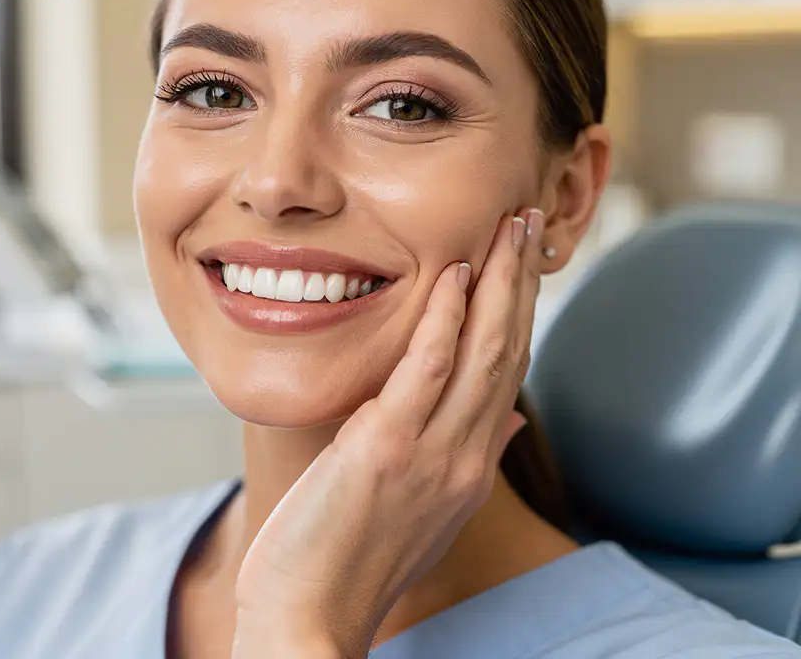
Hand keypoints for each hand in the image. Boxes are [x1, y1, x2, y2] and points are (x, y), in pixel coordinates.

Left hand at [231, 210, 544, 658]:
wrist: (312, 618)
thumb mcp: (428, 512)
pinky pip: (426, 372)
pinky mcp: (386, 449)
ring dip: (498, 284)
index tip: (523, 265)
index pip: (508, 375)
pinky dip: (445, 320)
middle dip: (521, 284)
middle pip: (507, 353)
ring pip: (481, 354)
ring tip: (508, 228)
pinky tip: (454, 275)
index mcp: (470, 468)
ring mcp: (432, 455)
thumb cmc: (356, 561)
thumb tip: (512, 424)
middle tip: (527, 222)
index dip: (521, 314)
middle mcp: (465, 458)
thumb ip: (468, 460)